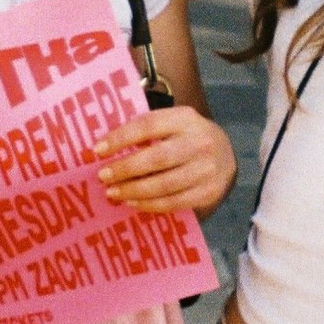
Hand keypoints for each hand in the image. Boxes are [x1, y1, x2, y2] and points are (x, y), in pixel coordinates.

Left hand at [90, 105, 237, 218]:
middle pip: (157, 158)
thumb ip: (147, 129)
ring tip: (113, 193)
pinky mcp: (208, 192)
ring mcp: (206, 169)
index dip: (121, 137)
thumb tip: (105, 145)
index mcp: (186, 118)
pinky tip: (133, 202)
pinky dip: (150, 204)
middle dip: (126, 169)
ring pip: (164, 184)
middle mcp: (199, 142)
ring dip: (134, 190)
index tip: (97, 150)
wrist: (226, 155)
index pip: (149, 125)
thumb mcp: (173, 123)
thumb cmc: (187, 137)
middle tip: (103, 176)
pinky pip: (174, 202)